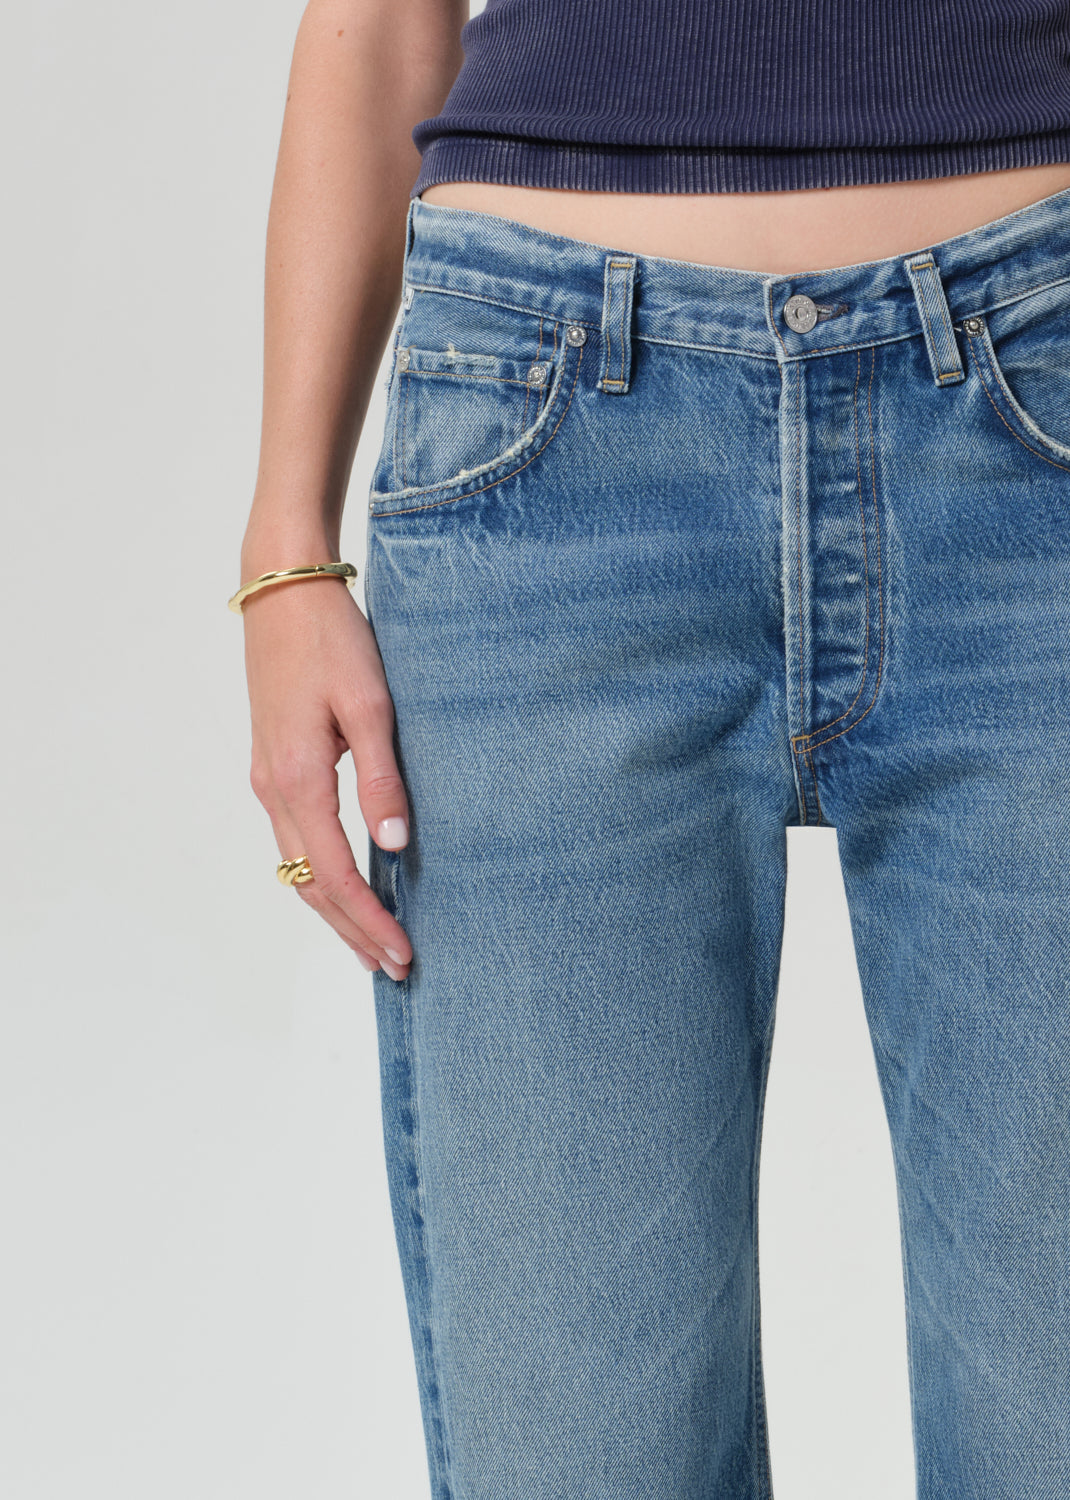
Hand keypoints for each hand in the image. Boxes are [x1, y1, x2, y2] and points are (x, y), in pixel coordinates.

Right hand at [242, 574, 412, 979]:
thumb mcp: (369, 705)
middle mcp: (274, 788)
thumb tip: (395, 846)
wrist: (282, 589)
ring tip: (372, 942)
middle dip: (352, 930)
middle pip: (309, 885)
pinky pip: (295, 840)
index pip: (334, 874)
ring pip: (297, 866)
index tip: (402, 952)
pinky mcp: (274, 764)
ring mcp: (268, 778)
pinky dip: (321, 875)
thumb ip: (382, 778)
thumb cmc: (331, 639)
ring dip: (335, 909)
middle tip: (394, 966)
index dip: (369, 919)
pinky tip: (347, 883)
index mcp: (298, 778)